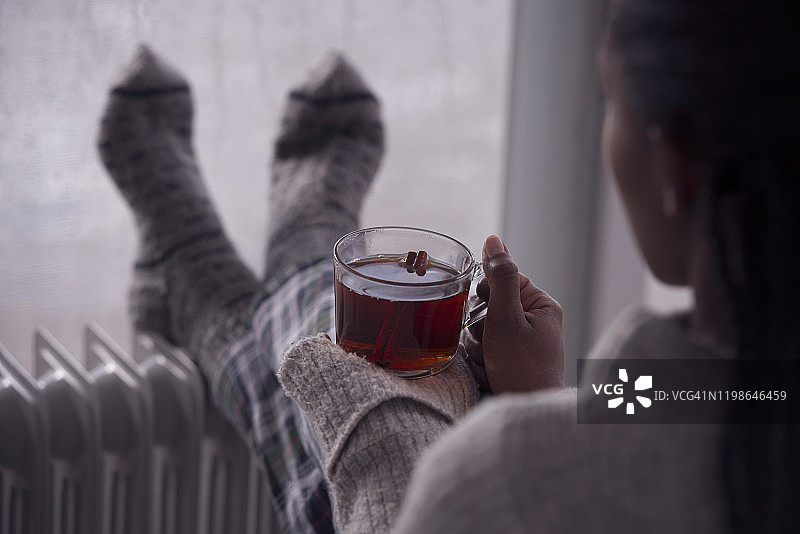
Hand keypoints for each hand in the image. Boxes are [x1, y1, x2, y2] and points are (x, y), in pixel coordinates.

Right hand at [469, 235, 563, 393]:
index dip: (487, 296)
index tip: (488, 315)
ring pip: (481, 329)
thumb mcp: (507, 318)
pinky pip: (484, 350)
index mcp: (542, 305)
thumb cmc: (522, 369)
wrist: (526, 413)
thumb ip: (499, 277)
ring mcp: (522, 342)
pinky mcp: (510, 360)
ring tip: (491, 361)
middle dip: (480, 327)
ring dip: (478, 346)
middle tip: (490, 343)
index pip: (502, 280)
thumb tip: (494, 241)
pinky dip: (481, 361)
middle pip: (488, 305)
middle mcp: (534, 321)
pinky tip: (490, 372)